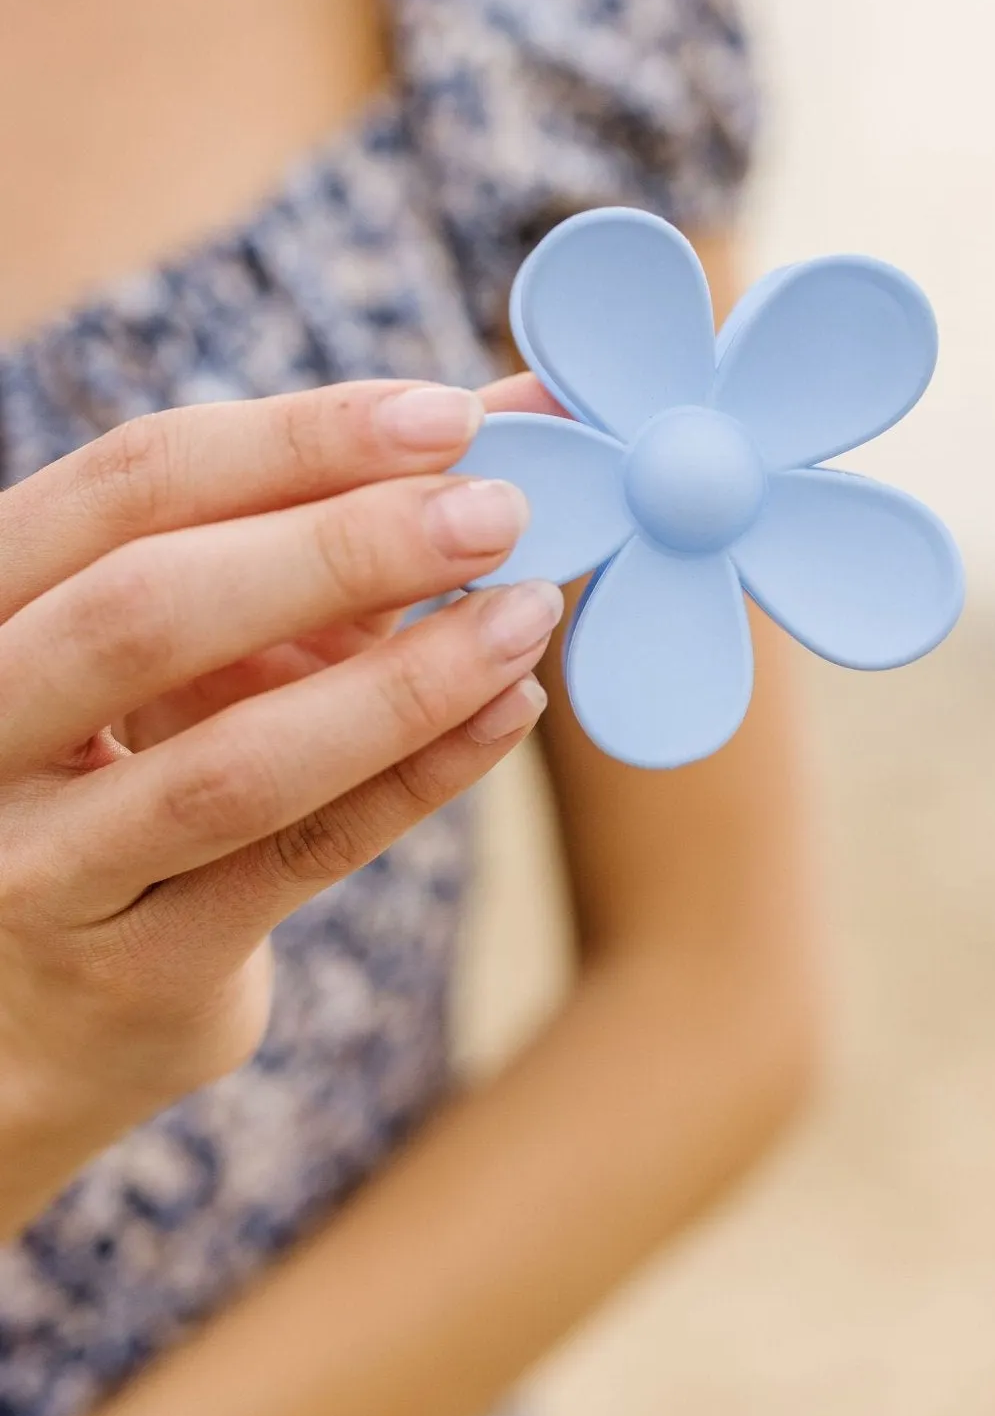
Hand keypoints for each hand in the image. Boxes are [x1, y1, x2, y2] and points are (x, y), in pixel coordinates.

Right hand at [0, 375, 561, 1232]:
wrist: (55, 1002)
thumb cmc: (148, 763)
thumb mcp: (207, 630)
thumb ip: (332, 519)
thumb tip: (522, 413)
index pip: (130, 484)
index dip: (296, 440)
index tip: (447, 417)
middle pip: (148, 610)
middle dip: (342, 548)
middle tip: (500, 515)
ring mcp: (38, 864)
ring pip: (229, 765)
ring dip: (403, 682)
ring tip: (526, 617)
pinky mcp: (130, 971)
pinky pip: (295, 861)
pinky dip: (416, 781)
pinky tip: (506, 713)